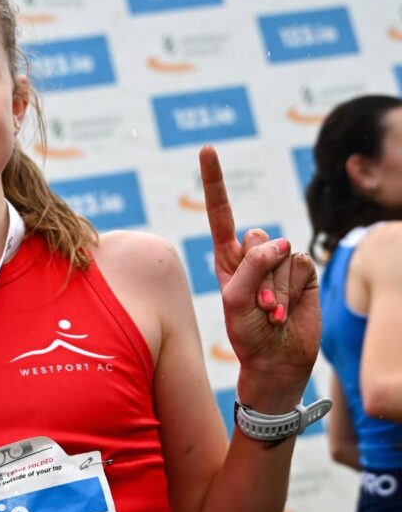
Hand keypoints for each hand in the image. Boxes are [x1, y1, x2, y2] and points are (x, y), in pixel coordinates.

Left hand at [200, 146, 319, 397]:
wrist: (275, 361)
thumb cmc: (246, 334)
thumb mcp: (235, 301)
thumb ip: (251, 266)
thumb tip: (280, 242)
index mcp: (227, 259)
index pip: (220, 214)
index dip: (215, 182)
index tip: (207, 149)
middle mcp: (252, 256)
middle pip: (258, 236)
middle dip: (258, 272)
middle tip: (257, 305)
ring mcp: (279, 263)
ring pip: (282, 252)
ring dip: (277, 287)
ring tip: (271, 311)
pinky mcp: (303, 273)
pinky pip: (301, 263)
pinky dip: (294, 288)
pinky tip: (288, 308)